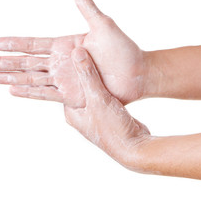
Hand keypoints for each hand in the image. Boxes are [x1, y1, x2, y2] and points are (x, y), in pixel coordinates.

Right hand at [0, 0, 147, 107]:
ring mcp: (65, 79)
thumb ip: (86, 6)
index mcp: (65, 45)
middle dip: (3, 62)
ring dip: (10, 77)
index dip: (12, 44)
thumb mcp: (103, 25)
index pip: (32, 44)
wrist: (137, 73)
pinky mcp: (72, 94)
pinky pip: (46, 94)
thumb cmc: (123, 49)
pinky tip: (13, 90)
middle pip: (26, 62)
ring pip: (31, 78)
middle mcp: (61, 63)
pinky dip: (29, 92)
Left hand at [65, 46, 150, 168]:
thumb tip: (76, 51)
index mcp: (73, 113)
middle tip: (87, 53)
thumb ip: (88, 75)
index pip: (64, 87)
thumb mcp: (98, 98)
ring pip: (93, 91)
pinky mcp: (109, 115)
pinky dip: (107, 85)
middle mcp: (82, 115)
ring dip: (96, 78)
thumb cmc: (113, 128)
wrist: (135, 148)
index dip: (68, 70)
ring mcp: (96, 116)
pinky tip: (112, 75)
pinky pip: (105, 95)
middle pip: (79, 88)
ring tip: (100, 60)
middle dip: (83, 72)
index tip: (72, 53)